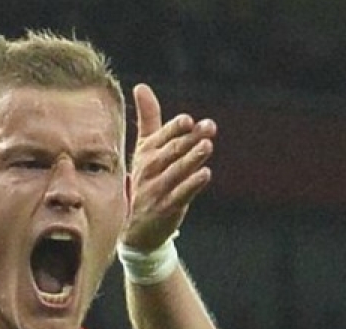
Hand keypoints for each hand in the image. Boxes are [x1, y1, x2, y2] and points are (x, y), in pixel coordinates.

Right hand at [125, 84, 217, 252]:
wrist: (136, 226)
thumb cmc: (146, 180)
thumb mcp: (144, 149)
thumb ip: (148, 118)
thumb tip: (141, 86)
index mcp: (146, 152)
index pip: (161, 136)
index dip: (176, 128)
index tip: (188, 121)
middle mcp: (150, 169)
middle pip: (172, 151)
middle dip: (190, 139)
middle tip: (209, 127)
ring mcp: (158, 189)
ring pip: (177, 171)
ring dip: (192, 158)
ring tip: (207, 145)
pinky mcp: (167, 207)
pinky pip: (181, 194)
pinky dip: (192, 184)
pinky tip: (205, 174)